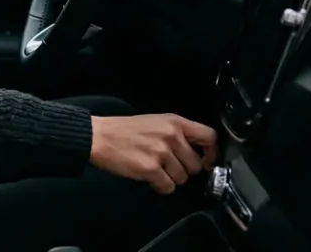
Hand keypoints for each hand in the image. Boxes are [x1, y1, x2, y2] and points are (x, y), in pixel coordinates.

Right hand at [89, 114, 217, 193]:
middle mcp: (171, 135)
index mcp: (175, 122)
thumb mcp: (156, 122)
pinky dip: (160, 187)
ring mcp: (161, 152)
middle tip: (168, 166)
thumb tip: (196, 153)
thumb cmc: (125, 130)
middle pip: (196, 165)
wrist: (99, 136)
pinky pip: (168, 187)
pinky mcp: (150, 168)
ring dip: (170, 179)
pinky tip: (149, 178)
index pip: (209, 137)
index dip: (211, 154)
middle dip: (184, 170)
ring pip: (182, 178)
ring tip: (155, 170)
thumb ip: (177, 133)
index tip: (204, 162)